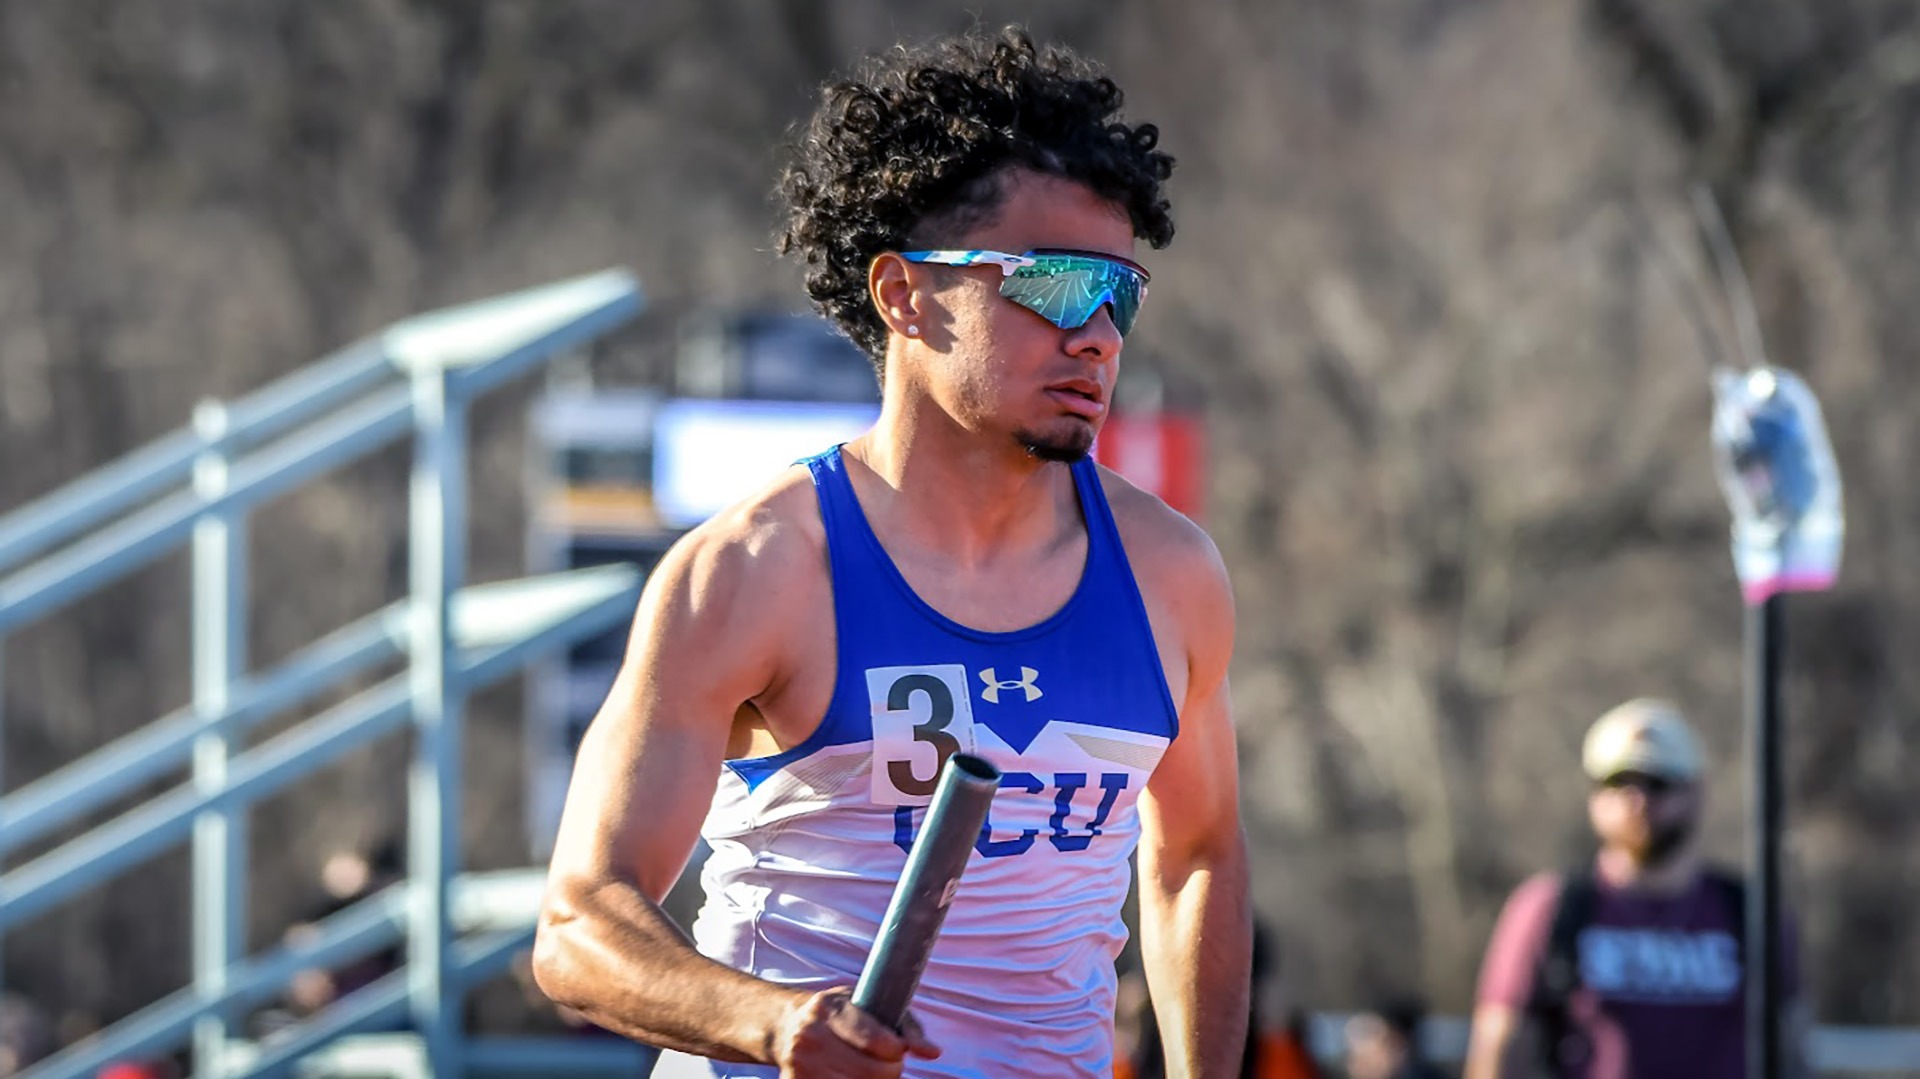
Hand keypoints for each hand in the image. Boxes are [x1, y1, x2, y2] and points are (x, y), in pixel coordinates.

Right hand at [772, 986, 939, 1077]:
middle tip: (888, 1064)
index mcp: (829, 1008)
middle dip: (889, 1071)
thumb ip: (907, 1027)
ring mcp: (799, 1064)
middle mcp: (810, 1035)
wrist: (790, 1026)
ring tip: (870, 1071)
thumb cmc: (843, 1015)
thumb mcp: (872, 1004)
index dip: (895, 1049)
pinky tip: (852, 1076)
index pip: (875, 1039)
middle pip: (871, 1072)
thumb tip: (931, 1052)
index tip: (897, 1048)